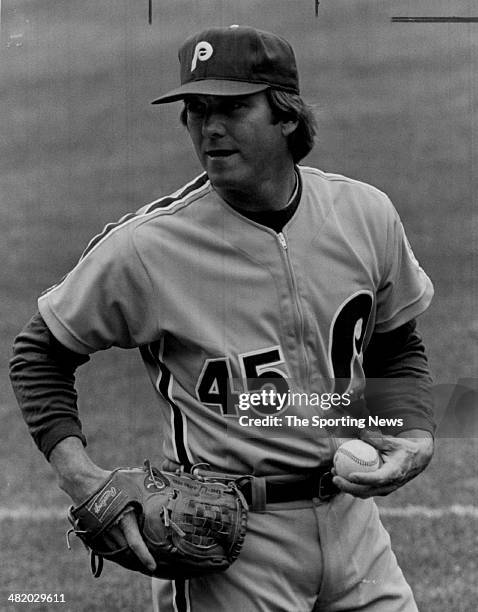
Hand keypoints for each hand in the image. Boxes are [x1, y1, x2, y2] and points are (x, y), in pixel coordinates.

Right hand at [50, 437, 155, 571]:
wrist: (84, 482)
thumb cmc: (111, 481)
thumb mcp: (132, 484)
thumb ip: (145, 492)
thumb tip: (163, 490)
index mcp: (124, 518)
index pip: (136, 543)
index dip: (145, 557)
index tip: (153, 567)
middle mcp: (112, 529)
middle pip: (126, 551)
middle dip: (137, 559)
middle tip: (150, 565)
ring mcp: (101, 532)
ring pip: (116, 550)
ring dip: (126, 556)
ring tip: (137, 560)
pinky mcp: (93, 533)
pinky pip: (106, 546)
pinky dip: (115, 549)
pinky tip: (122, 550)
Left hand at [332, 428, 433, 497]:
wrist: (417, 460)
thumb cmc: (403, 448)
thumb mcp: (392, 441)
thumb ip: (376, 439)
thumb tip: (359, 432)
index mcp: (393, 473)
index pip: (377, 479)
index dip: (364, 479)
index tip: (350, 475)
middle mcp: (389, 485)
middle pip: (366, 491)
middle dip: (348, 487)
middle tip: (335, 477)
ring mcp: (385, 490)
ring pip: (363, 493)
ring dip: (347, 487)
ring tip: (334, 475)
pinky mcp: (381, 490)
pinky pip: (364, 491)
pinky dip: (352, 485)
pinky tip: (341, 475)